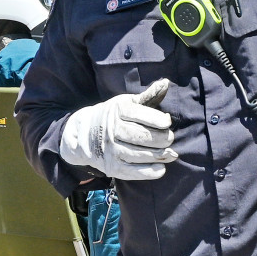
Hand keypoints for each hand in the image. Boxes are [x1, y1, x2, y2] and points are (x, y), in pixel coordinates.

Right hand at [58, 80, 176, 180]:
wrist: (85, 134)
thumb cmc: (114, 116)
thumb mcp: (127, 102)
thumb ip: (148, 96)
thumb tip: (165, 83)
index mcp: (118, 111)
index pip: (139, 115)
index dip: (157, 119)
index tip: (167, 122)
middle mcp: (113, 130)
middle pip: (141, 136)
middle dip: (161, 138)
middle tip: (170, 138)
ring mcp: (112, 150)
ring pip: (140, 155)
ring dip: (159, 155)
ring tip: (171, 153)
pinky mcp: (113, 167)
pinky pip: (134, 172)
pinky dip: (150, 172)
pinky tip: (161, 168)